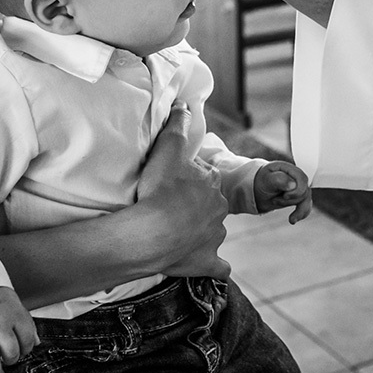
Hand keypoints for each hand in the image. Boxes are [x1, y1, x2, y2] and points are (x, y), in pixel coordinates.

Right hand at [136, 102, 231, 278]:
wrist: (153, 231)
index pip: (202, 178)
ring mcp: (215, 237)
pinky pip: (217, 266)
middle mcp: (219, 209)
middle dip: (195, 206)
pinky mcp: (207, 262)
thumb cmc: (160, 190)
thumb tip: (185, 106)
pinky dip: (213, 265)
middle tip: (170, 208)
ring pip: (212, 231)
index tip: (171, 184)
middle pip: (208, 204)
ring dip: (199, 232)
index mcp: (212, 183)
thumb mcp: (168, 148)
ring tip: (176, 234)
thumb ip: (178, 125)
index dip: (186, 180)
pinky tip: (204, 263)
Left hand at [254, 161, 312, 223]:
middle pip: (305, 191)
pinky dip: (302, 214)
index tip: (285, 196)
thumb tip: (293, 185)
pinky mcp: (297, 197)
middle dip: (291, 200)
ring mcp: (298, 187)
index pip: (302, 179)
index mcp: (289, 168)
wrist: (255, 191)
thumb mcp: (267, 180)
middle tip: (274, 200)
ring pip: (306, 199)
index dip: (297, 190)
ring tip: (288, 217)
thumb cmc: (260, 182)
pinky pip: (306, 205)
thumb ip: (279, 180)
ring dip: (297, 209)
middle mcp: (295, 177)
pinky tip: (294, 220)